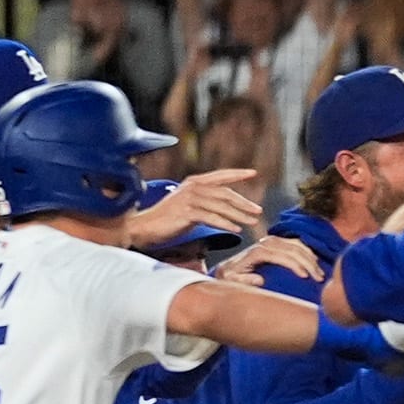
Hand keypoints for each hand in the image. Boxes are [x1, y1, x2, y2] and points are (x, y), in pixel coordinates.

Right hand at [129, 170, 264, 248]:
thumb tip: (225, 205)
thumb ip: (205, 200)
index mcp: (194, 182)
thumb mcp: (188, 204)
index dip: (237, 174)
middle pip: (225, 193)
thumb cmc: (167, 218)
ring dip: (239, 215)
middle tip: (258, 210)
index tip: (254, 173)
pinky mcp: (187, 212)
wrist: (145, 226)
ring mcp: (189, 199)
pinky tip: (236, 229)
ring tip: (252, 222)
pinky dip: (225, 223)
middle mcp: (193, 187)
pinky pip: (212, 218)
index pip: (220, 176)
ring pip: (221, 206)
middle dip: (243, 202)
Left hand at [216, 232, 323, 282]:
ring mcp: (271, 242)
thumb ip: (243, 281)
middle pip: (292, 249)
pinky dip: (307, 251)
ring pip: (296, 245)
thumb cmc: (229, 279)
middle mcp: (264, 244)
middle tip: (319, 277)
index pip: (280, 255)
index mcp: (256, 252)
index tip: (305, 277)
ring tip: (320, 273)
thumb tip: (259, 280)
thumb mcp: (231, 281)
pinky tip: (315, 261)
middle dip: (308, 262)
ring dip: (310, 258)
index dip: (294, 264)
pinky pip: (295, 243)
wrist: (226, 271)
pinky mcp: (275, 244)